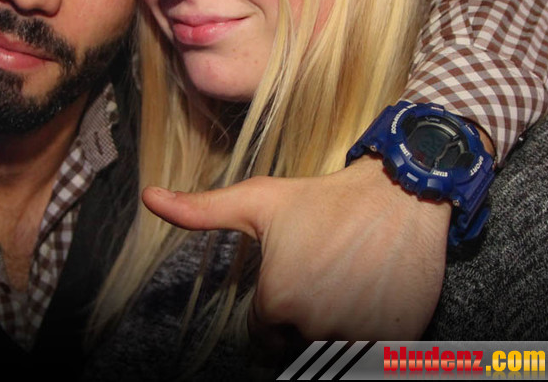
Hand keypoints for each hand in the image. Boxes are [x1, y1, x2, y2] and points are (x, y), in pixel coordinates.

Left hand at [141, 156, 449, 347]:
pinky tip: (371, 299)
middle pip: (296, 346)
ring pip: (331, 352)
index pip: (262, 333)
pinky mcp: (396, 341)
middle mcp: (315, 327)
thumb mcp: (259, 200)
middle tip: (322, 283)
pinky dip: (369, 335)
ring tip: (346, 288)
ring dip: (335, 332)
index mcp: (278, 302)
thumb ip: (201, 209)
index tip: (294, 280)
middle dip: (302, 323)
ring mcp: (359, 337)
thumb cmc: (324, 199)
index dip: (275, 308)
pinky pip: (370, 354)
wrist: (399, 194)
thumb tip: (149, 197)